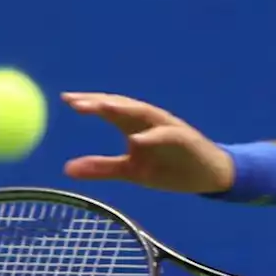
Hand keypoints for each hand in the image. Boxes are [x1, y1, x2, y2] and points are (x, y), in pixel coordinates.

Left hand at [61, 92, 233, 193]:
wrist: (209, 176)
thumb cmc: (170, 169)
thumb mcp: (132, 172)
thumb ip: (102, 168)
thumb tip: (67, 169)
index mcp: (135, 126)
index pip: (110, 109)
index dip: (90, 102)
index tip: (66, 99)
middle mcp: (150, 121)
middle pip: (122, 105)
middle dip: (99, 102)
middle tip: (75, 102)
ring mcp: (168, 128)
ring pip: (143, 113)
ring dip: (122, 109)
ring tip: (101, 107)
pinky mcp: (185, 139)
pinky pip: (167, 135)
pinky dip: (152, 135)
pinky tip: (136, 139)